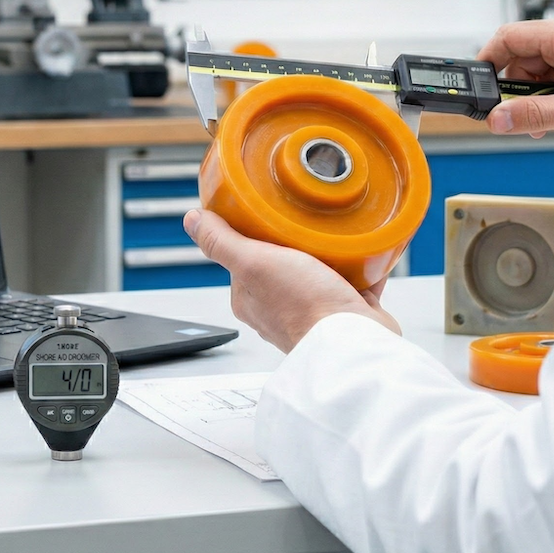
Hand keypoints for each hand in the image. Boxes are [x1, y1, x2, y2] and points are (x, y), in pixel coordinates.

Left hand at [183, 209, 400, 352]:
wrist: (355, 341)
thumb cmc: (305, 308)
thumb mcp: (254, 263)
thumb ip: (222, 242)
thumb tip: (192, 220)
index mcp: (249, 298)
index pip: (244, 254)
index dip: (255, 231)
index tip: (269, 212)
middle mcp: (278, 306)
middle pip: (284, 258)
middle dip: (298, 239)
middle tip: (309, 221)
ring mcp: (312, 309)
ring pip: (319, 268)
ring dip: (329, 251)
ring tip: (335, 234)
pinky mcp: (344, 311)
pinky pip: (351, 280)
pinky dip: (358, 266)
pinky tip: (361, 252)